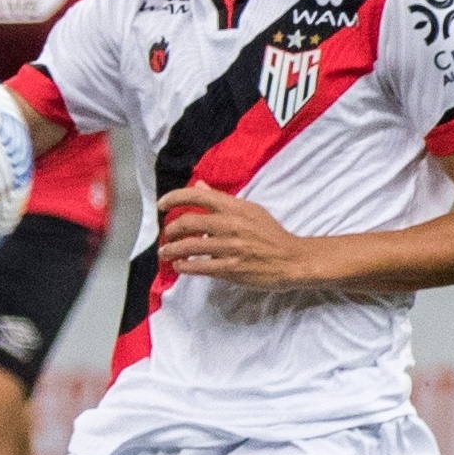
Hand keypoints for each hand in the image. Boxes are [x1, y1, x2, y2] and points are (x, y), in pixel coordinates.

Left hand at [156, 184, 328, 288]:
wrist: (293, 260)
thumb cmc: (270, 234)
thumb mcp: (250, 210)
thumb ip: (222, 199)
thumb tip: (199, 186)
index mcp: (235, 207)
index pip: (196, 196)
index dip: (173, 198)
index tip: (161, 205)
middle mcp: (230, 224)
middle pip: (187, 222)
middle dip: (170, 230)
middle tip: (165, 236)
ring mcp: (230, 247)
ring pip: (189, 246)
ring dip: (170, 250)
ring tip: (165, 253)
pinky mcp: (231, 268)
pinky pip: (199, 267)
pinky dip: (184, 266)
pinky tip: (179, 266)